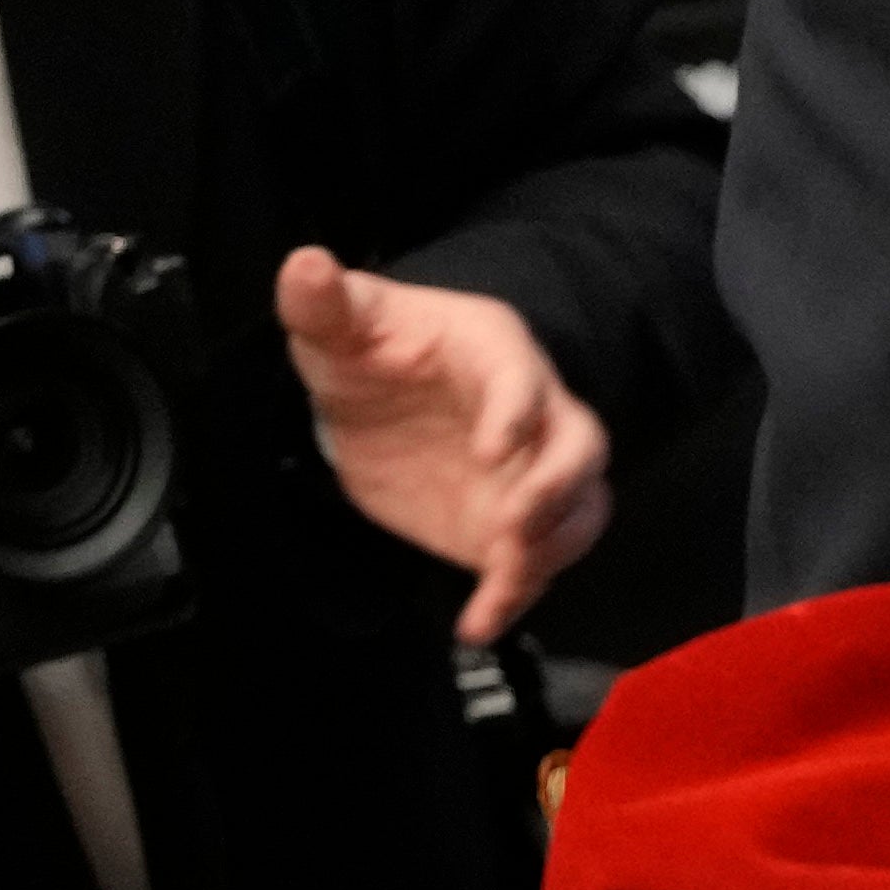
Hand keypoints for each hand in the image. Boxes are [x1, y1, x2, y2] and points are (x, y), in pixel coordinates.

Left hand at [274, 246, 609, 643]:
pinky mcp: (512, 527)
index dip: (518, 413)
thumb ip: (323, 301)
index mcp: (496, 354)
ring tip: (505, 576)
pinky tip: (476, 624)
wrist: (383, 401)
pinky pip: (533, 567)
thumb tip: (307, 265)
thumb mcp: (341, 321)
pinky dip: (512, 598)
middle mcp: (534, 416)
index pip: (525, 379)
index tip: (491, 450)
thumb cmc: (374, 349)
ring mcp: (531, 476)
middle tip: (515, 524)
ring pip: (579, 512)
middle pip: (582, 449)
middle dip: (559, 490)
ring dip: (552, 548)